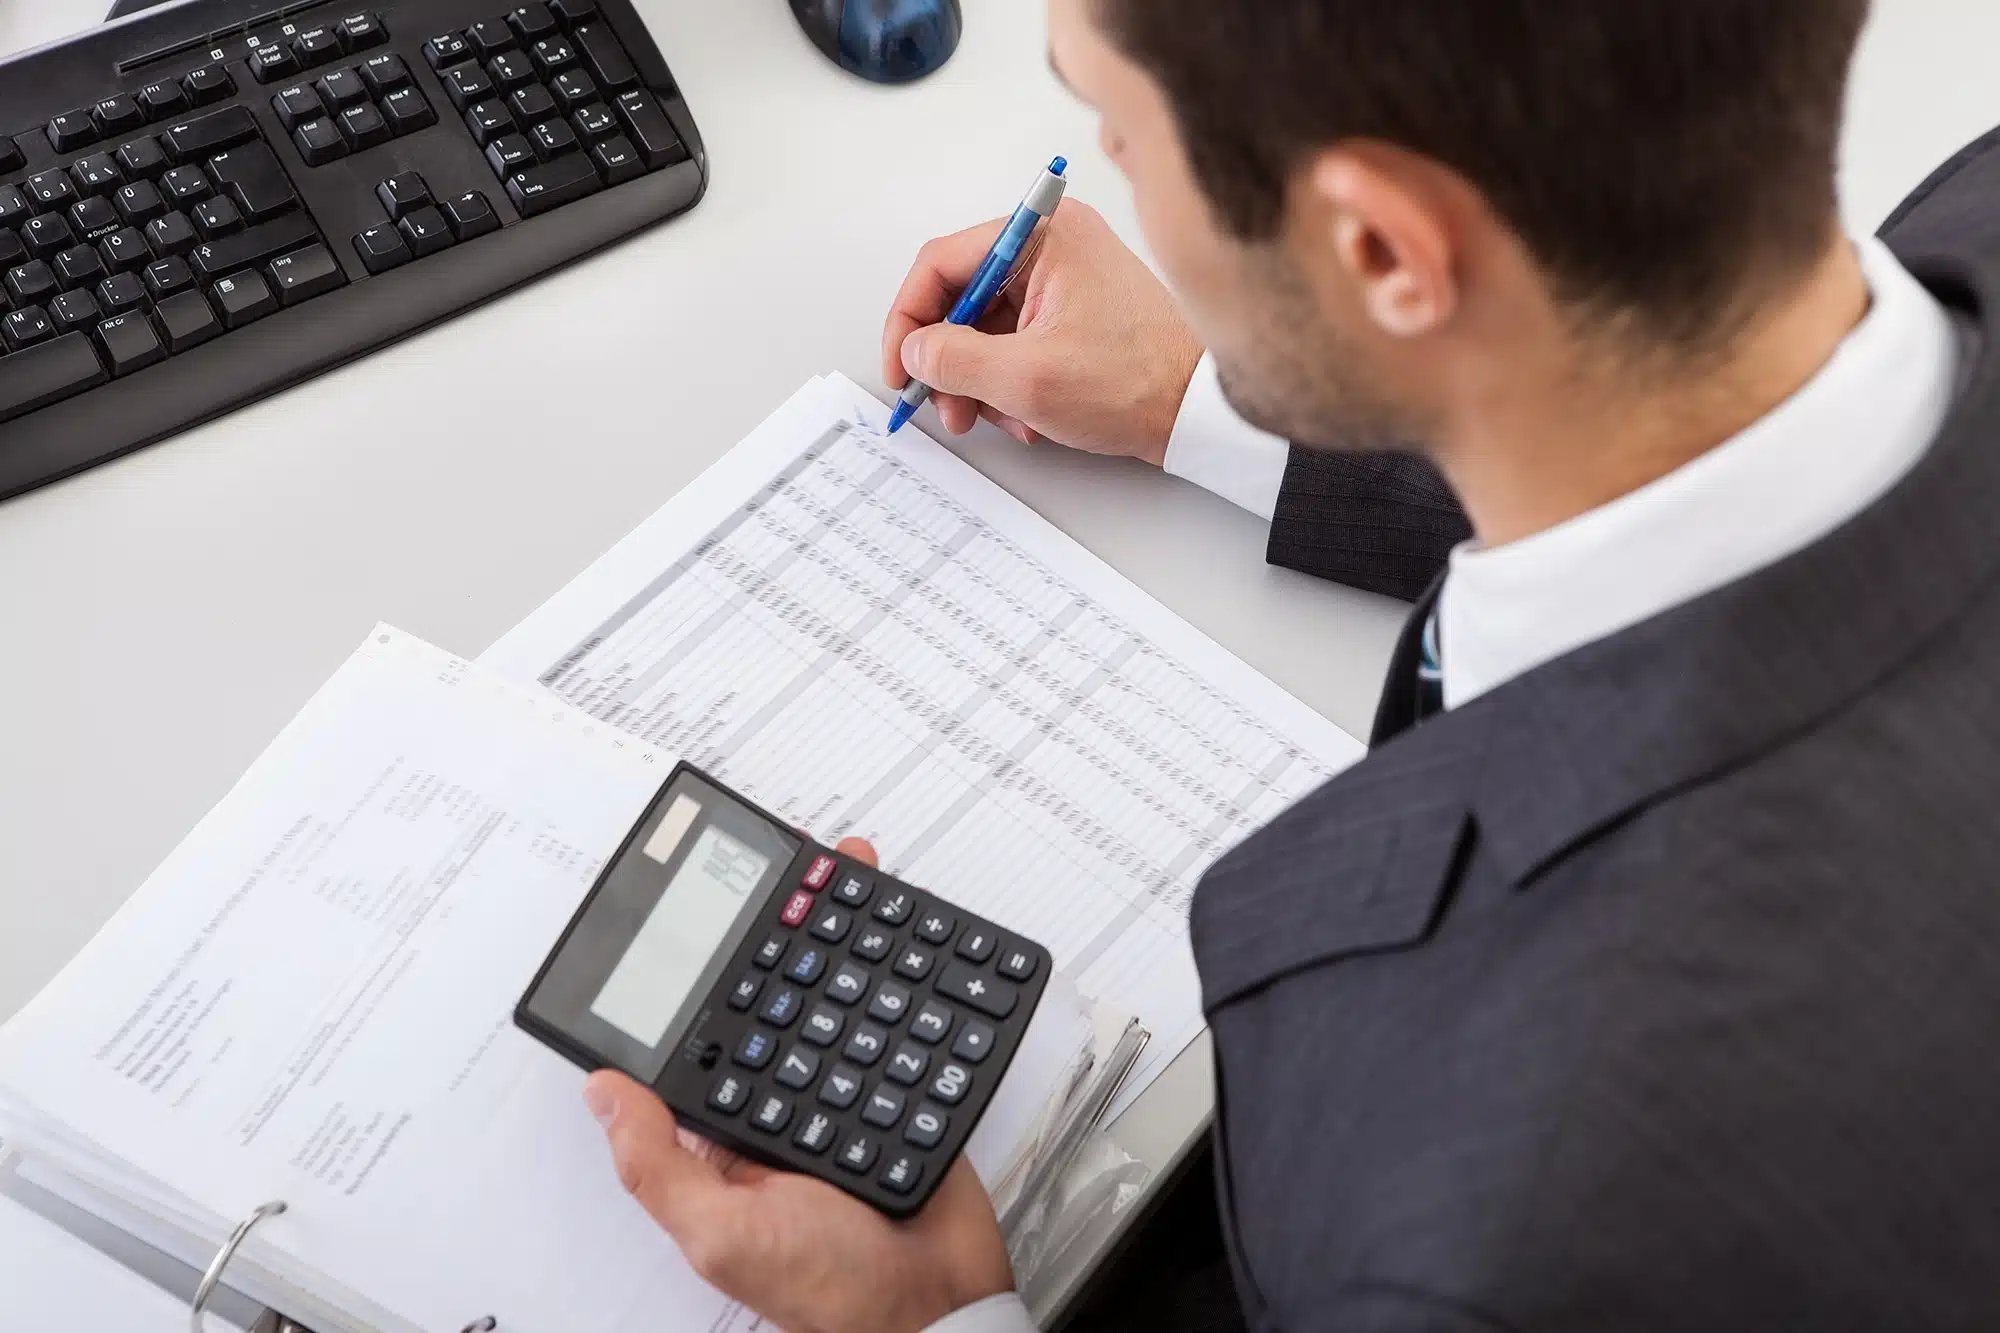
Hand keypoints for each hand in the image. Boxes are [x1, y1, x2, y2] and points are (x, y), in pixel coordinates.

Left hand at [584, 838, 1014, 1332]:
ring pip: (843, 1002)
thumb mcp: (721, 1236)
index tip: (710, 921)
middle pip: (781, 1004)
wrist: (938, 1312)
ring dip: (849, 941)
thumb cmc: (831, 1294)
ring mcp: (848, 1096)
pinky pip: (902, 1026)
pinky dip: (907, 983)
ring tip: (852, 877)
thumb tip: (603, 1094)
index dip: (708, 980)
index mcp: (731, 1137)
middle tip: (795, 875)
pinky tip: (907, 943)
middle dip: (788, 938)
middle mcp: (785, 1107)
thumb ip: (661, 1168)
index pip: (710, 1040)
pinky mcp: (907, 1094)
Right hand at [882, 199, 1204, 464]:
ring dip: (979, 380)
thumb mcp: (1027, 378)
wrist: (1201, 413)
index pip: (942, 262)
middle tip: (944, 405)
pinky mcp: (1075, 311)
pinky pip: (1016, 340)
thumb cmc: (1139, 383)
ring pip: (986, 326)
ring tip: (994, 419)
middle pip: (962, 297)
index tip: (901, 367)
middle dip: (949, 360)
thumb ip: (954, 361)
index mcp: (1044, 235)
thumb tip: (916, 353)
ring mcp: (1066, 279)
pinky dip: (1009, 381)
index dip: (909, 319)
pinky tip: (1027, 415)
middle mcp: (1054, 245)